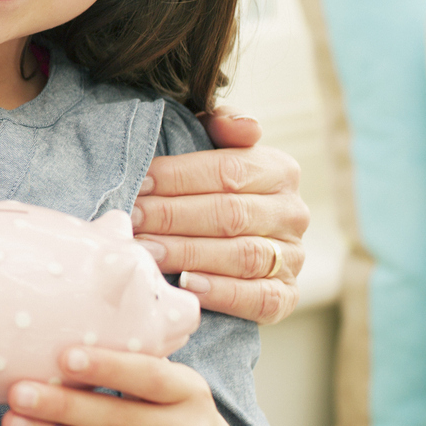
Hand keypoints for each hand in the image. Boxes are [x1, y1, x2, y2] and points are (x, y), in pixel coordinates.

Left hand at [0, 345, 267, 425]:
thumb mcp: (180, 398)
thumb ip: (137, 374)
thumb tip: (63, 347)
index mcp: (192, 396)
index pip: (150, 377)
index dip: (107, 367)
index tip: (64, 356)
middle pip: (117, 420)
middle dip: (62, 406)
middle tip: (17, 392)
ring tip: (12, 422)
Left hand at [132, 109, 306, 323]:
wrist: (230, 237)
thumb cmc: (211, 185)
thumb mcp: (213, 146)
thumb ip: (220, 127)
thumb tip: (240, 126)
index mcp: (280, 170)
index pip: (227, 171)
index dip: (179, 177)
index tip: (139, 183)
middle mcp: (293, 213)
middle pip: (230, 214)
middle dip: (173, 217)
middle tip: (132, 220)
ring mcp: (293, 256)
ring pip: (242, 256)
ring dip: (188, 254)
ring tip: (146, 252)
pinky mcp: (287, 295)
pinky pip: (260, 298)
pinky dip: (223, 293)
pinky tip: (187, 285)